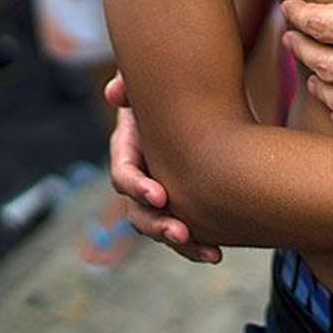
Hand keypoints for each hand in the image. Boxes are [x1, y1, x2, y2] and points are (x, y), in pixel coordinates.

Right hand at [105, 74, 221, 263]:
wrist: (201, 90)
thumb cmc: (173, 81)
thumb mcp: (151, 78)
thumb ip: (131, 82)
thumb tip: (115, 92)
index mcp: (129, 147)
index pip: (123, 174)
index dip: (137, 187)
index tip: (159, 196)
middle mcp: (142, 173)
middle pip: (139, 211)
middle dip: (158, 226)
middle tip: (182, 232)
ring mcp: (162, 188)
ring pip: (161, 226)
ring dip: (182, 242)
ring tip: (209, 253)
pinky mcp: (185, 197)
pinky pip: (185, 226)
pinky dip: (198, 242)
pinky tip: (217, 253)